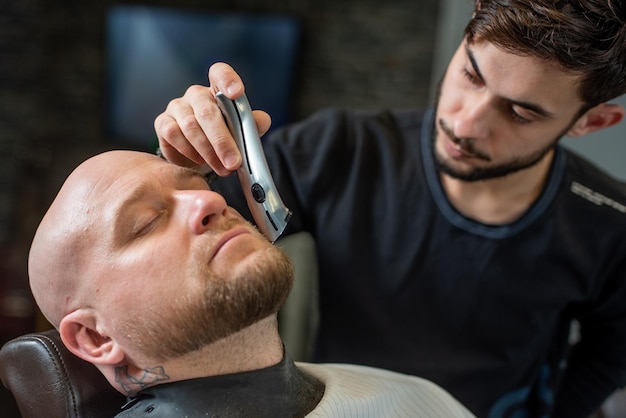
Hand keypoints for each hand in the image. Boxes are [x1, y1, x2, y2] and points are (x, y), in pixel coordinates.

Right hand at [154, 62, 271, 175]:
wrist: (197, 157)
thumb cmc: (223, 138)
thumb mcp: (241, 133)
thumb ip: (252, 125)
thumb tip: (263, 119)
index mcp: (218, 91)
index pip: (220, 74)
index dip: (227, 80)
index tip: (237, 93)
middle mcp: (196, 95)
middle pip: (207, 110)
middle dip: (222, 140)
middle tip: (234, 162)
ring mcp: (177, 107)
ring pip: (191, 126)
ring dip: (209, 151)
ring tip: (223, 168)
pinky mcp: (163, 123)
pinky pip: (173, 134)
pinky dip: (189, 151)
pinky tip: (200, 161)